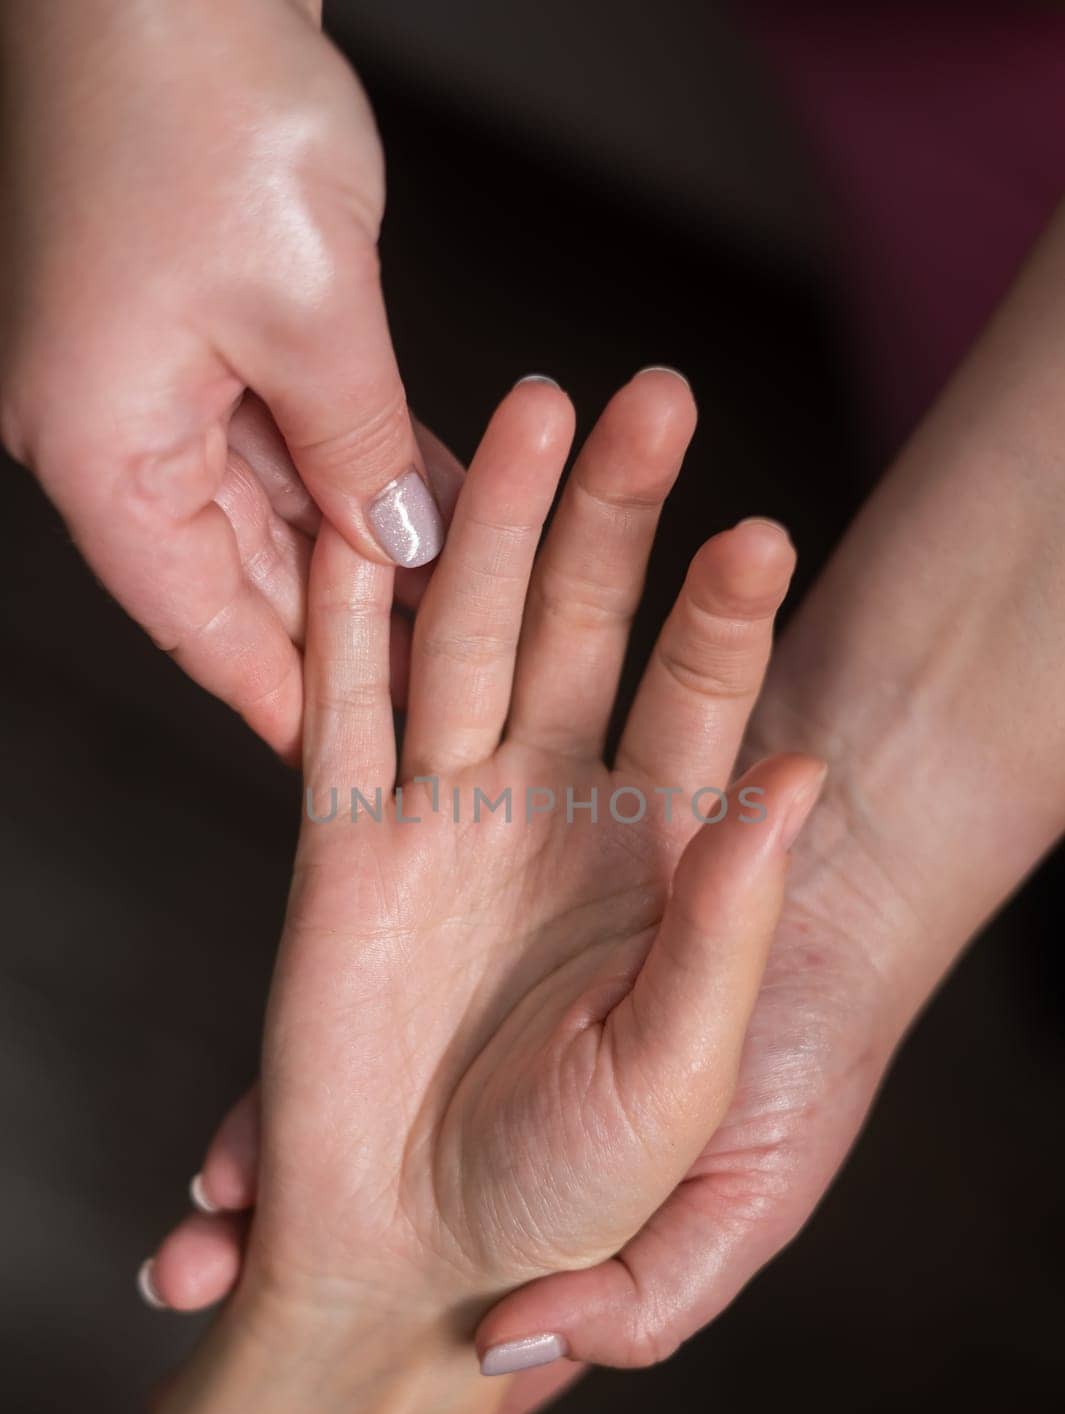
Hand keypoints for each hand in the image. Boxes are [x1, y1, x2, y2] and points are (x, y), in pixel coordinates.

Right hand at [0, 0, 444, 759]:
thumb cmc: (200, 104)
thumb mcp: (311, 311)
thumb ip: (361, 451)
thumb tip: (398, 550)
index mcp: (101, 451)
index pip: (199, 625)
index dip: (282, 699)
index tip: (357, 770)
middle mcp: (113, 431)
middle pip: (241, 576)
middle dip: (346, 630)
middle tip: (451, 697)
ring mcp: (154, 381)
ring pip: (276, 508)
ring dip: (369, 551)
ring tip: (468, 618)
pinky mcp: (204, 330)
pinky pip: (291, 434)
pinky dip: (364, 470)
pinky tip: (449, 510)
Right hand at [141, 370, 823, 1359]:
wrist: (413, 1252)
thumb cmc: (567, 1183)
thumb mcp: (676, 1069)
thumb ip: (723, 925)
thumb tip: (791, 776)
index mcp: (651, 858)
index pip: (697, 706)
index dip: (725, 621)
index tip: (759, 536)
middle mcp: (552, 810)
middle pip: (584, 632)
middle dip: (615, 522)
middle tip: (652, 400)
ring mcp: (444, 812)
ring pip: (466, 638)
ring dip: (494, 529)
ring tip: (530, 409)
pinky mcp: (342, 839)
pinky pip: (340, 710)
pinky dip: (342, 620)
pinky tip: (359, 519)